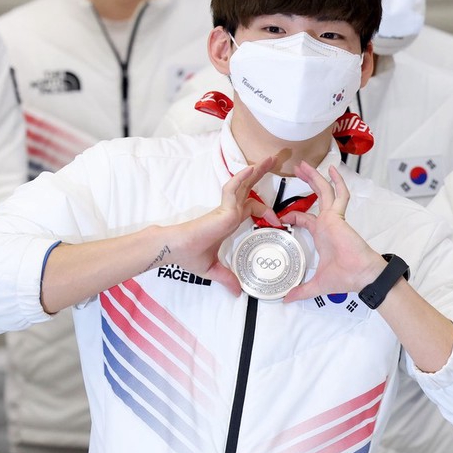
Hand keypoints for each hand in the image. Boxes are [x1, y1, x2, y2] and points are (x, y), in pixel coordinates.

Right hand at [171, 159, 277, 294]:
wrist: (175, 250)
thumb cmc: (188, 254)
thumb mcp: (213, 269)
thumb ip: (227, 278)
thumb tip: (237, 294)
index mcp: (229, 220)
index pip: (251, 206)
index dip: (266, 211)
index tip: (278, 222)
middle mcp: (229, 210)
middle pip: (249, 188)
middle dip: (262, 175)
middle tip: (274, 162)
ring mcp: (226, 207)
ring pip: (243, 183)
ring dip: (257, 171)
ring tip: (270, 158)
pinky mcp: (222, 208)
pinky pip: (233, 188)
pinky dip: (242, 178)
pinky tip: (252, 169)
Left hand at [282, 162, 385, 301]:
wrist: (361, 276)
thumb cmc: (345, 277)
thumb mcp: (316, 284)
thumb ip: (301, 290)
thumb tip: (286, 300)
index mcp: (322, 234)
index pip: (306, 218)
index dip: (294, 214)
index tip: (281, 216)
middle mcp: (328, 223)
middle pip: (316, 197)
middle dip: (307, 182)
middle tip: (296, 169)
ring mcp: (334, 218)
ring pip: (325, 191)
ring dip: (315, 177)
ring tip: (304, 164)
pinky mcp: (339, 217)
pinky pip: (339, 195)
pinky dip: (336, 182)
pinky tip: (331, 169)